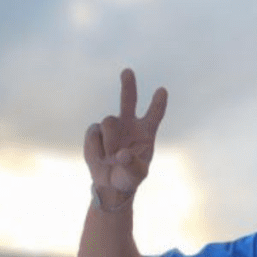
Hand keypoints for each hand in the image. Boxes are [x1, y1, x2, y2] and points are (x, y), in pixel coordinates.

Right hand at [84, 68, 167, 196]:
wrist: (110, 185)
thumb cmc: (129, 178)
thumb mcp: (136, 175)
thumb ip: (132, 165)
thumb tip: (121, 154)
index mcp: (146, 133)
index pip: (154, 115)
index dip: (158, 103)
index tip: (162, 90)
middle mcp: (129, 125)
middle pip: (129, 100)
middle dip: (128, 85)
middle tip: (127, 71)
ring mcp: (112, 127)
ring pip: (108, 121)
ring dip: (110, 141)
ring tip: (110, 157)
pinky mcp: (96, 132)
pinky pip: (94, 132)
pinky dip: (96, 148)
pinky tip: (101, 157)